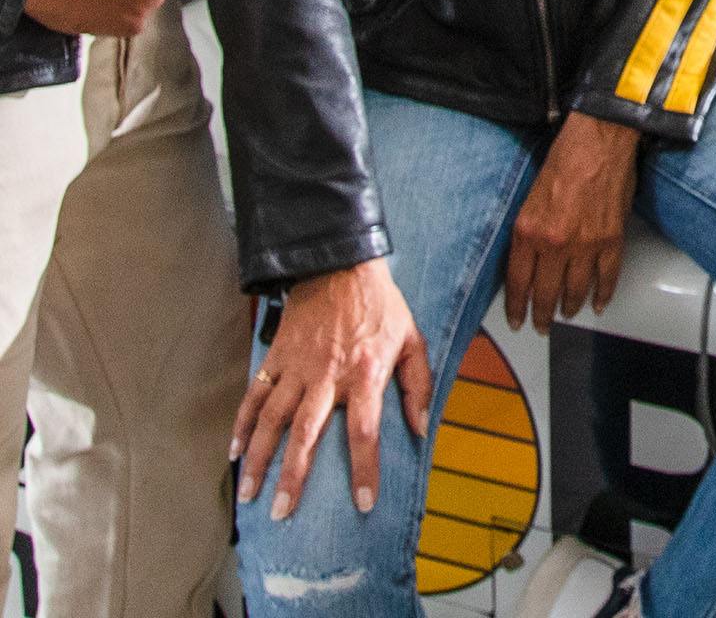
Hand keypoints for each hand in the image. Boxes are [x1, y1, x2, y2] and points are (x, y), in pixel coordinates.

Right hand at [232, 259, 431, 517]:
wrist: (341, 263)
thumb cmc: (380, 304)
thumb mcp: (411, 338)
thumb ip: (418, 385)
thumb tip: (421, 429)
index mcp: (365, 374)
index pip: (365, 432)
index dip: (365, 469)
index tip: (363, 503)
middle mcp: (328, 376)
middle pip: (306, 435)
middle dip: (292, 477)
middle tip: (281, 512)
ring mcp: (298, 366)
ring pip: (273, 420)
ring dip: (259, 458)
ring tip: (249, 493)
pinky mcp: (277, 356)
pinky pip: (255, 394)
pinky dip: (243, 423)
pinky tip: (234, 451)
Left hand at [505, 112, 638, 333]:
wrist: (600, 136)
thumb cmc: (566, 154)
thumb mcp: (531, 194)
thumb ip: (530, 228)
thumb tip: (530, 254)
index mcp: (529, 229)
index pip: (518, 281)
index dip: (516, 305)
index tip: (517, 317)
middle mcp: (555, 242)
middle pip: (545, 293)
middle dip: (541, 314)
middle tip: (540, 325)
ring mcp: (586, 244)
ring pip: (576, 291)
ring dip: (570, 308)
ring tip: (567, 314)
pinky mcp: (611, 240)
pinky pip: (607, 278)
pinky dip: (603, 294)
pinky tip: (598, 303)